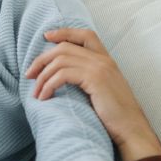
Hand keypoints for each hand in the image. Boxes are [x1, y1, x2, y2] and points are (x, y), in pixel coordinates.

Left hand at [25, 28, 155, 150]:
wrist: (131, 128)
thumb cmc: (113, 114)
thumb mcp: (101, 89)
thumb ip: (87, 76)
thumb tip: (58, 75)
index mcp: (106, 60)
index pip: (85, 35)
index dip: (64, 32)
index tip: (46, 36)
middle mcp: (103, 60)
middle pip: (64, 48)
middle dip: (42, 60)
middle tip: (29, 75)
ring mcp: (100, 68)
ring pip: (60, 61)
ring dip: (42, 77)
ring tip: (36, 93)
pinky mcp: (95, 79)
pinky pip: (62, 75)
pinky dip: (48, 86)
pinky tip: (44, 98)